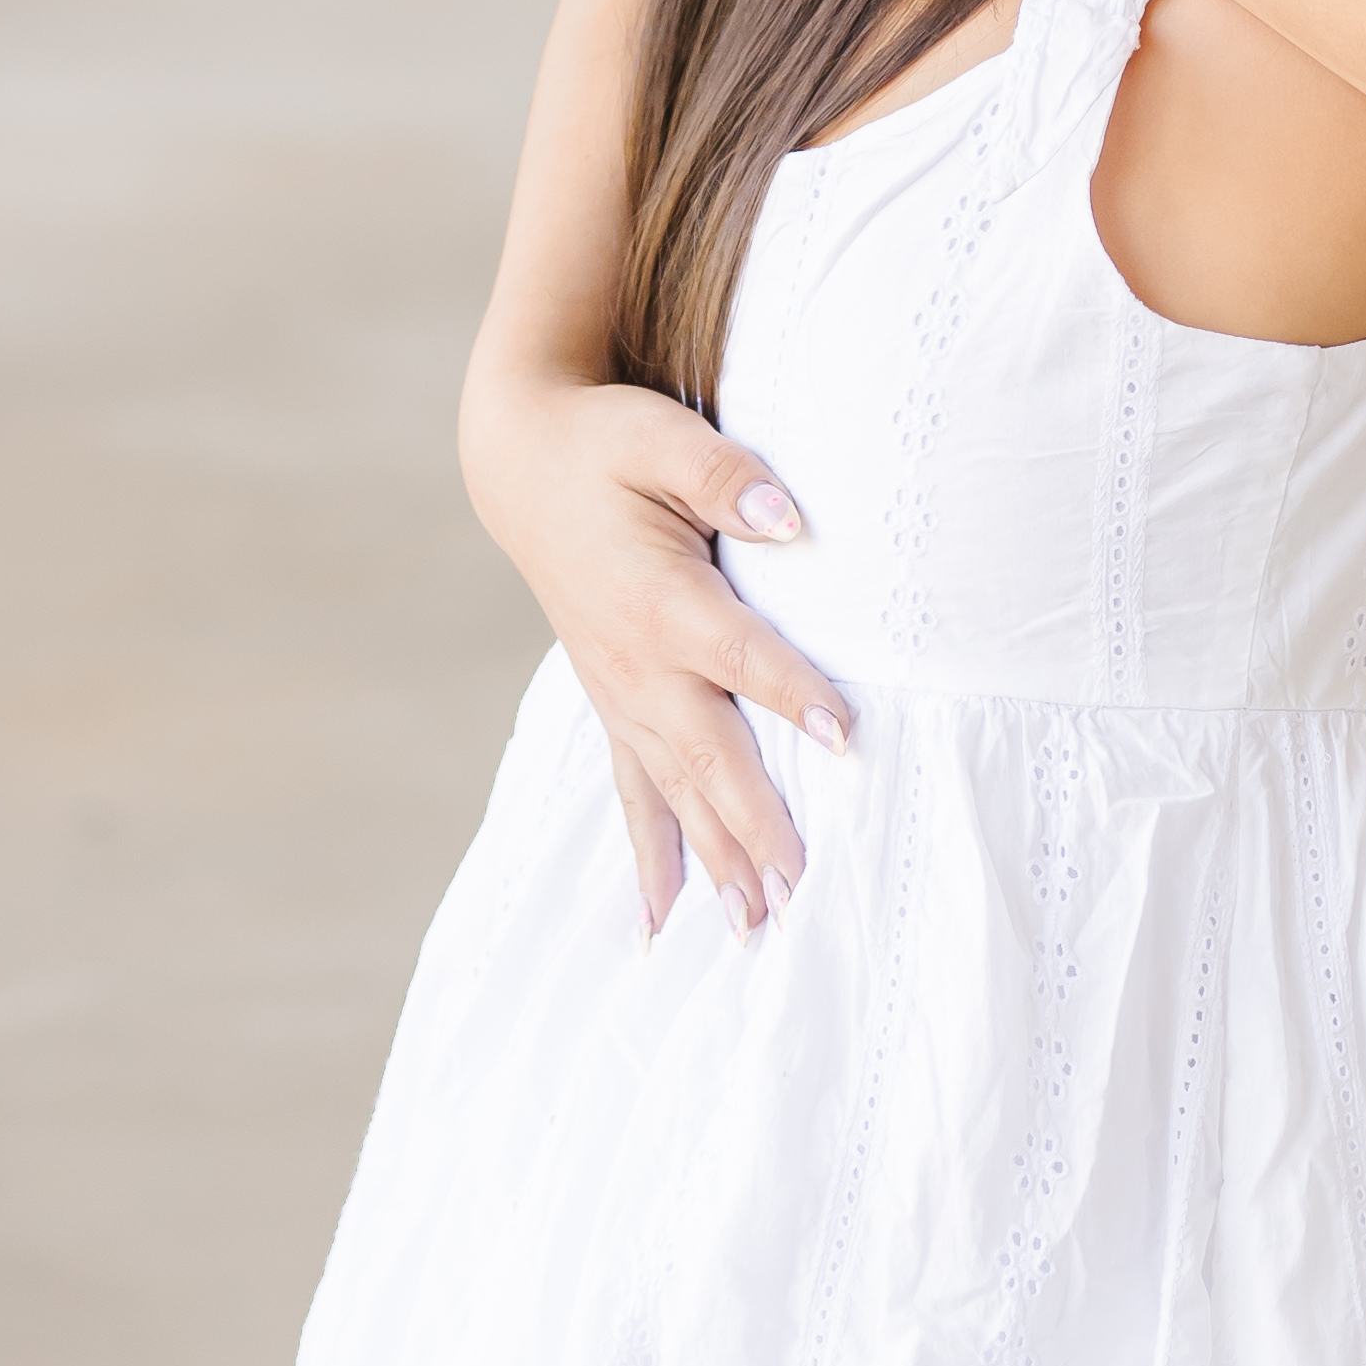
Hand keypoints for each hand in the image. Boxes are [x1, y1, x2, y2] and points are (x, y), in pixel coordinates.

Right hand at [458, 359, 850, 937]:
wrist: (519, 466)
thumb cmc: (604, 445)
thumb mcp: (661, 437)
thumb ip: (726, 476)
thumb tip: (789, 519)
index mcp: (661, 599)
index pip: (740, 655)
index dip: (793, 692)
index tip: (846, 738)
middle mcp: (637, 664)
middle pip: (708, 756)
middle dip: (754, 826)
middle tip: (798, 892)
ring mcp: (620, 693)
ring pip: (674, 792)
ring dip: (713, 861)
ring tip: (752, 927)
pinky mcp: (612, 704)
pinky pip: (632, 793)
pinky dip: (652, 857)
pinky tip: (664, 919)